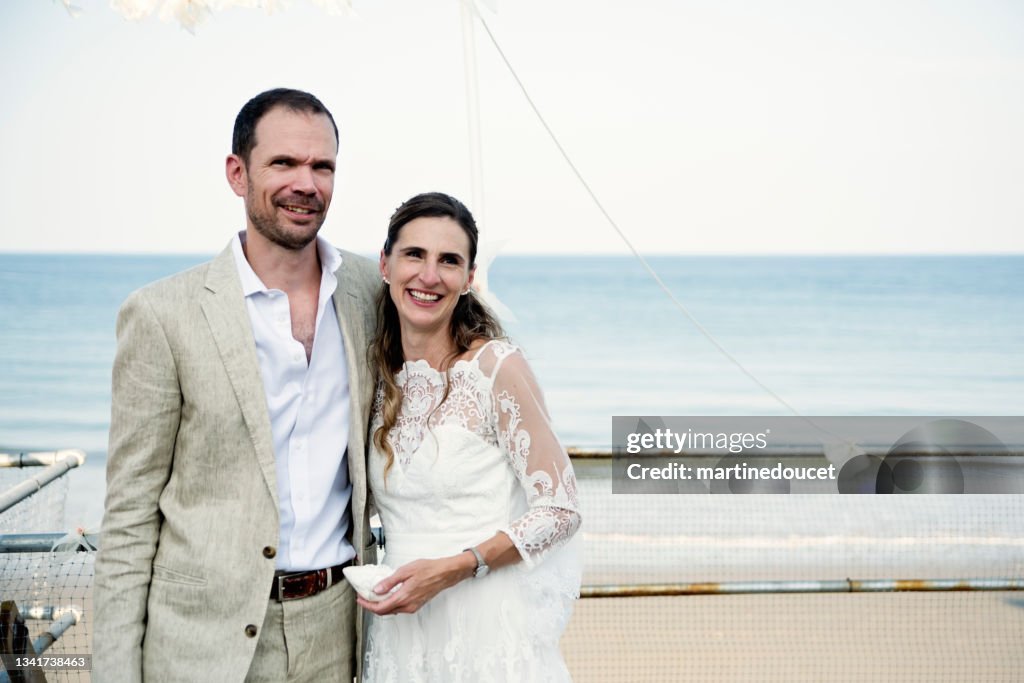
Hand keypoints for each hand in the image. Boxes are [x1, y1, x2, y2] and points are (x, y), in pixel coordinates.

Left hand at [356, 554, 474, 615]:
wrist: (445, 574)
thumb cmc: (428, 569)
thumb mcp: (406, 571)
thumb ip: (390, 581)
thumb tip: (376, 589)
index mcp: (403, 597)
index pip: (380, 607)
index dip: (367, 605)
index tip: (360, 599)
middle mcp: (407, 606)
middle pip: (384, 611)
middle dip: (372, 606)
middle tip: (364, 598)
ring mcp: (412, 607)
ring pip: (391, 611)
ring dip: (380, 606)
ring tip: (373, 596)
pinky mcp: (416, 605)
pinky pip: (399, 608)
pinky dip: (390, 604)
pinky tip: (387, 596)